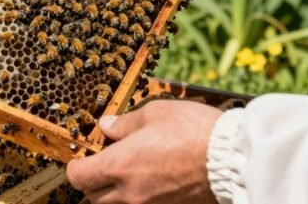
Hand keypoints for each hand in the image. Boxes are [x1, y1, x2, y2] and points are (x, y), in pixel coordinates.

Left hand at [66, 100, 222, 203]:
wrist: (231, 159)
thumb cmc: (194, 131)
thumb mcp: (155, 113)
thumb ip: (125, 123)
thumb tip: (106, 127)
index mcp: (119, 165)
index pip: (78, 176)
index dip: (77, 165)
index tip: (83, 156)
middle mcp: (129, 193)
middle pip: (94, 197)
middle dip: (94, 181)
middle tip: (107, 161)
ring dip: (114, 193)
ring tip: (129, 172)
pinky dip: (138, 198)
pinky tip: (150, 182)